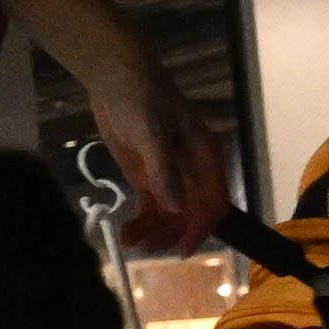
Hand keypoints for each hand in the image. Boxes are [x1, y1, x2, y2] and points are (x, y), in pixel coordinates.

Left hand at [99, 66, 228, 253]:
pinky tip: (125, 233)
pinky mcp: (146, 175)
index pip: (213, 204)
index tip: (181, 249)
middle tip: (145, 249)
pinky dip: (140, 221)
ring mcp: (169, 175)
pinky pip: (149, 206)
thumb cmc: (142, 101)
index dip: (200, 228)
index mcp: (206, 160)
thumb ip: (165, 173)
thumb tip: (179, 210)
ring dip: (154, 231)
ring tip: (129, 243)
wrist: (115, 79)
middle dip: (171, 234)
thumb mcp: (152, 136)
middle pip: (190, 214)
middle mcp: (192, 172)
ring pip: (169, 214)